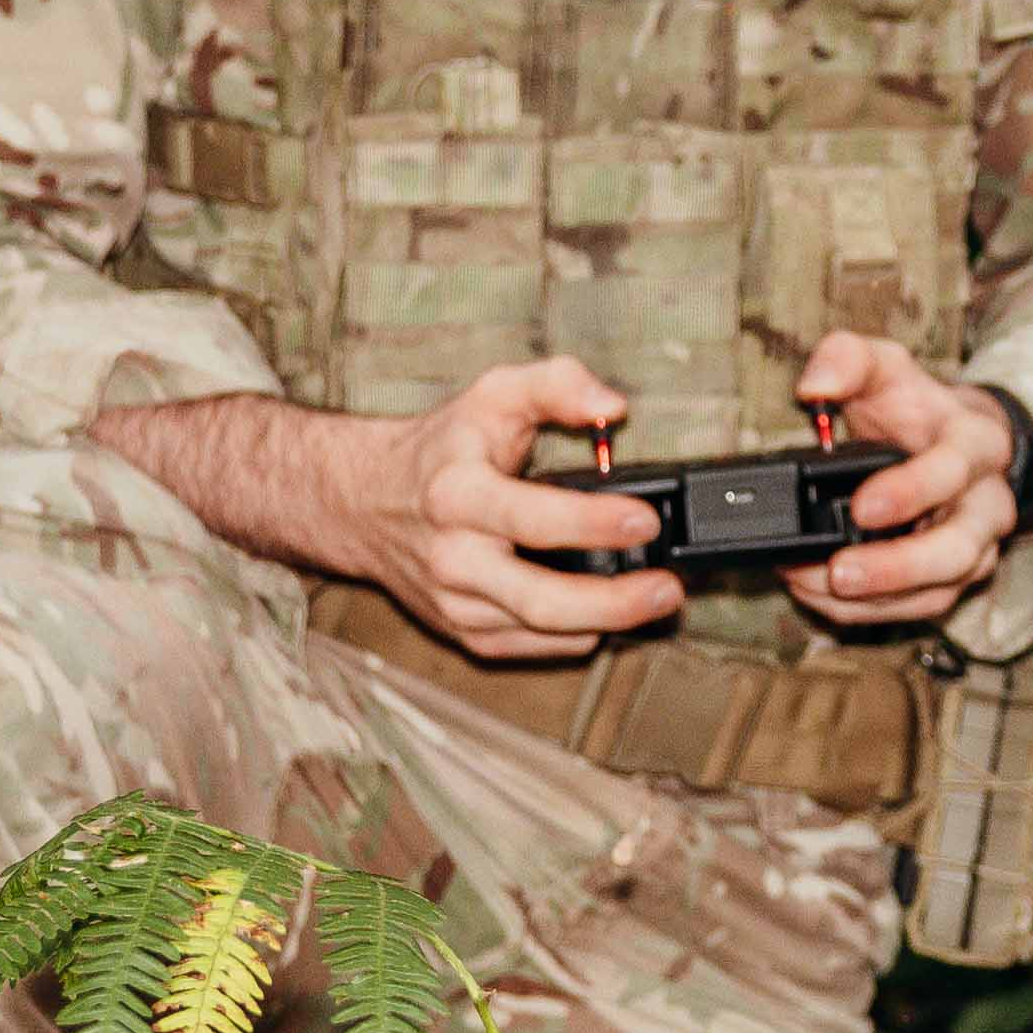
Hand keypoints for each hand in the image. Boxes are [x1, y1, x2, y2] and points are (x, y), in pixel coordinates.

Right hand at [101, 357, 679, 659]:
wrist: (365, 502)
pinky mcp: (462, 631)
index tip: (645, 518)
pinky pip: (530, 647)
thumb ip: (557, 385)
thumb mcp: (493, 395)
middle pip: (541, 598)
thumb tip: (612, 408)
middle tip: (667, 588)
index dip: (594, 522)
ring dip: (608, 621)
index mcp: (458, 493)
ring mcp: (455, 602)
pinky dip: (574, 635)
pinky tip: (609, 615)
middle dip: (613, 600)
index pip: (533, 517)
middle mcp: (452, 556)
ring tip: (656, 600)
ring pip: (540, 630)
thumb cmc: (443, 448)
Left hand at [781, 332, 1023, 631]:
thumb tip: (812, 387)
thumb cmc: (912, 407)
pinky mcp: (953, 583)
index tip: (863, 506)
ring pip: (939, 592)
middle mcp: (988, 504)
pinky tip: (819, 595)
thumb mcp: (883, 367)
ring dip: (875, 600)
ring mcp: (976, 550)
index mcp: (977, 443)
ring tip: (813, 587)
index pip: (955, 469)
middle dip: (898, 568)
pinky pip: (916, 610)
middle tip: (839, 572)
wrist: (949, 441)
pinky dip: (867, 611)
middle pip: (959, 550)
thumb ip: (846, 360)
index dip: (911, 491)